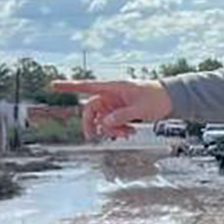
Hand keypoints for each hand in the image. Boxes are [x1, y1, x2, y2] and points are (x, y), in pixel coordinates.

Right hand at [51, 79, 170, 140]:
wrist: (170, 99)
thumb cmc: (157, 98)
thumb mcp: (140, 108)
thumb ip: (122, 116)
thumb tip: (104, 124)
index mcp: (113, 87)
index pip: (87, 86)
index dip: (68, 86)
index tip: (52, 85)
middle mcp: (110, 94)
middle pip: (91, 109)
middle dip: (92, 124)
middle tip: (93, 137)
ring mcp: (114, 103)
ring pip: (101, 119)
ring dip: (109, 129)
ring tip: (126, 134)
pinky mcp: (120, 111)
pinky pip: (111, 122)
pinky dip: (117, 129)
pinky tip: (129, 132)